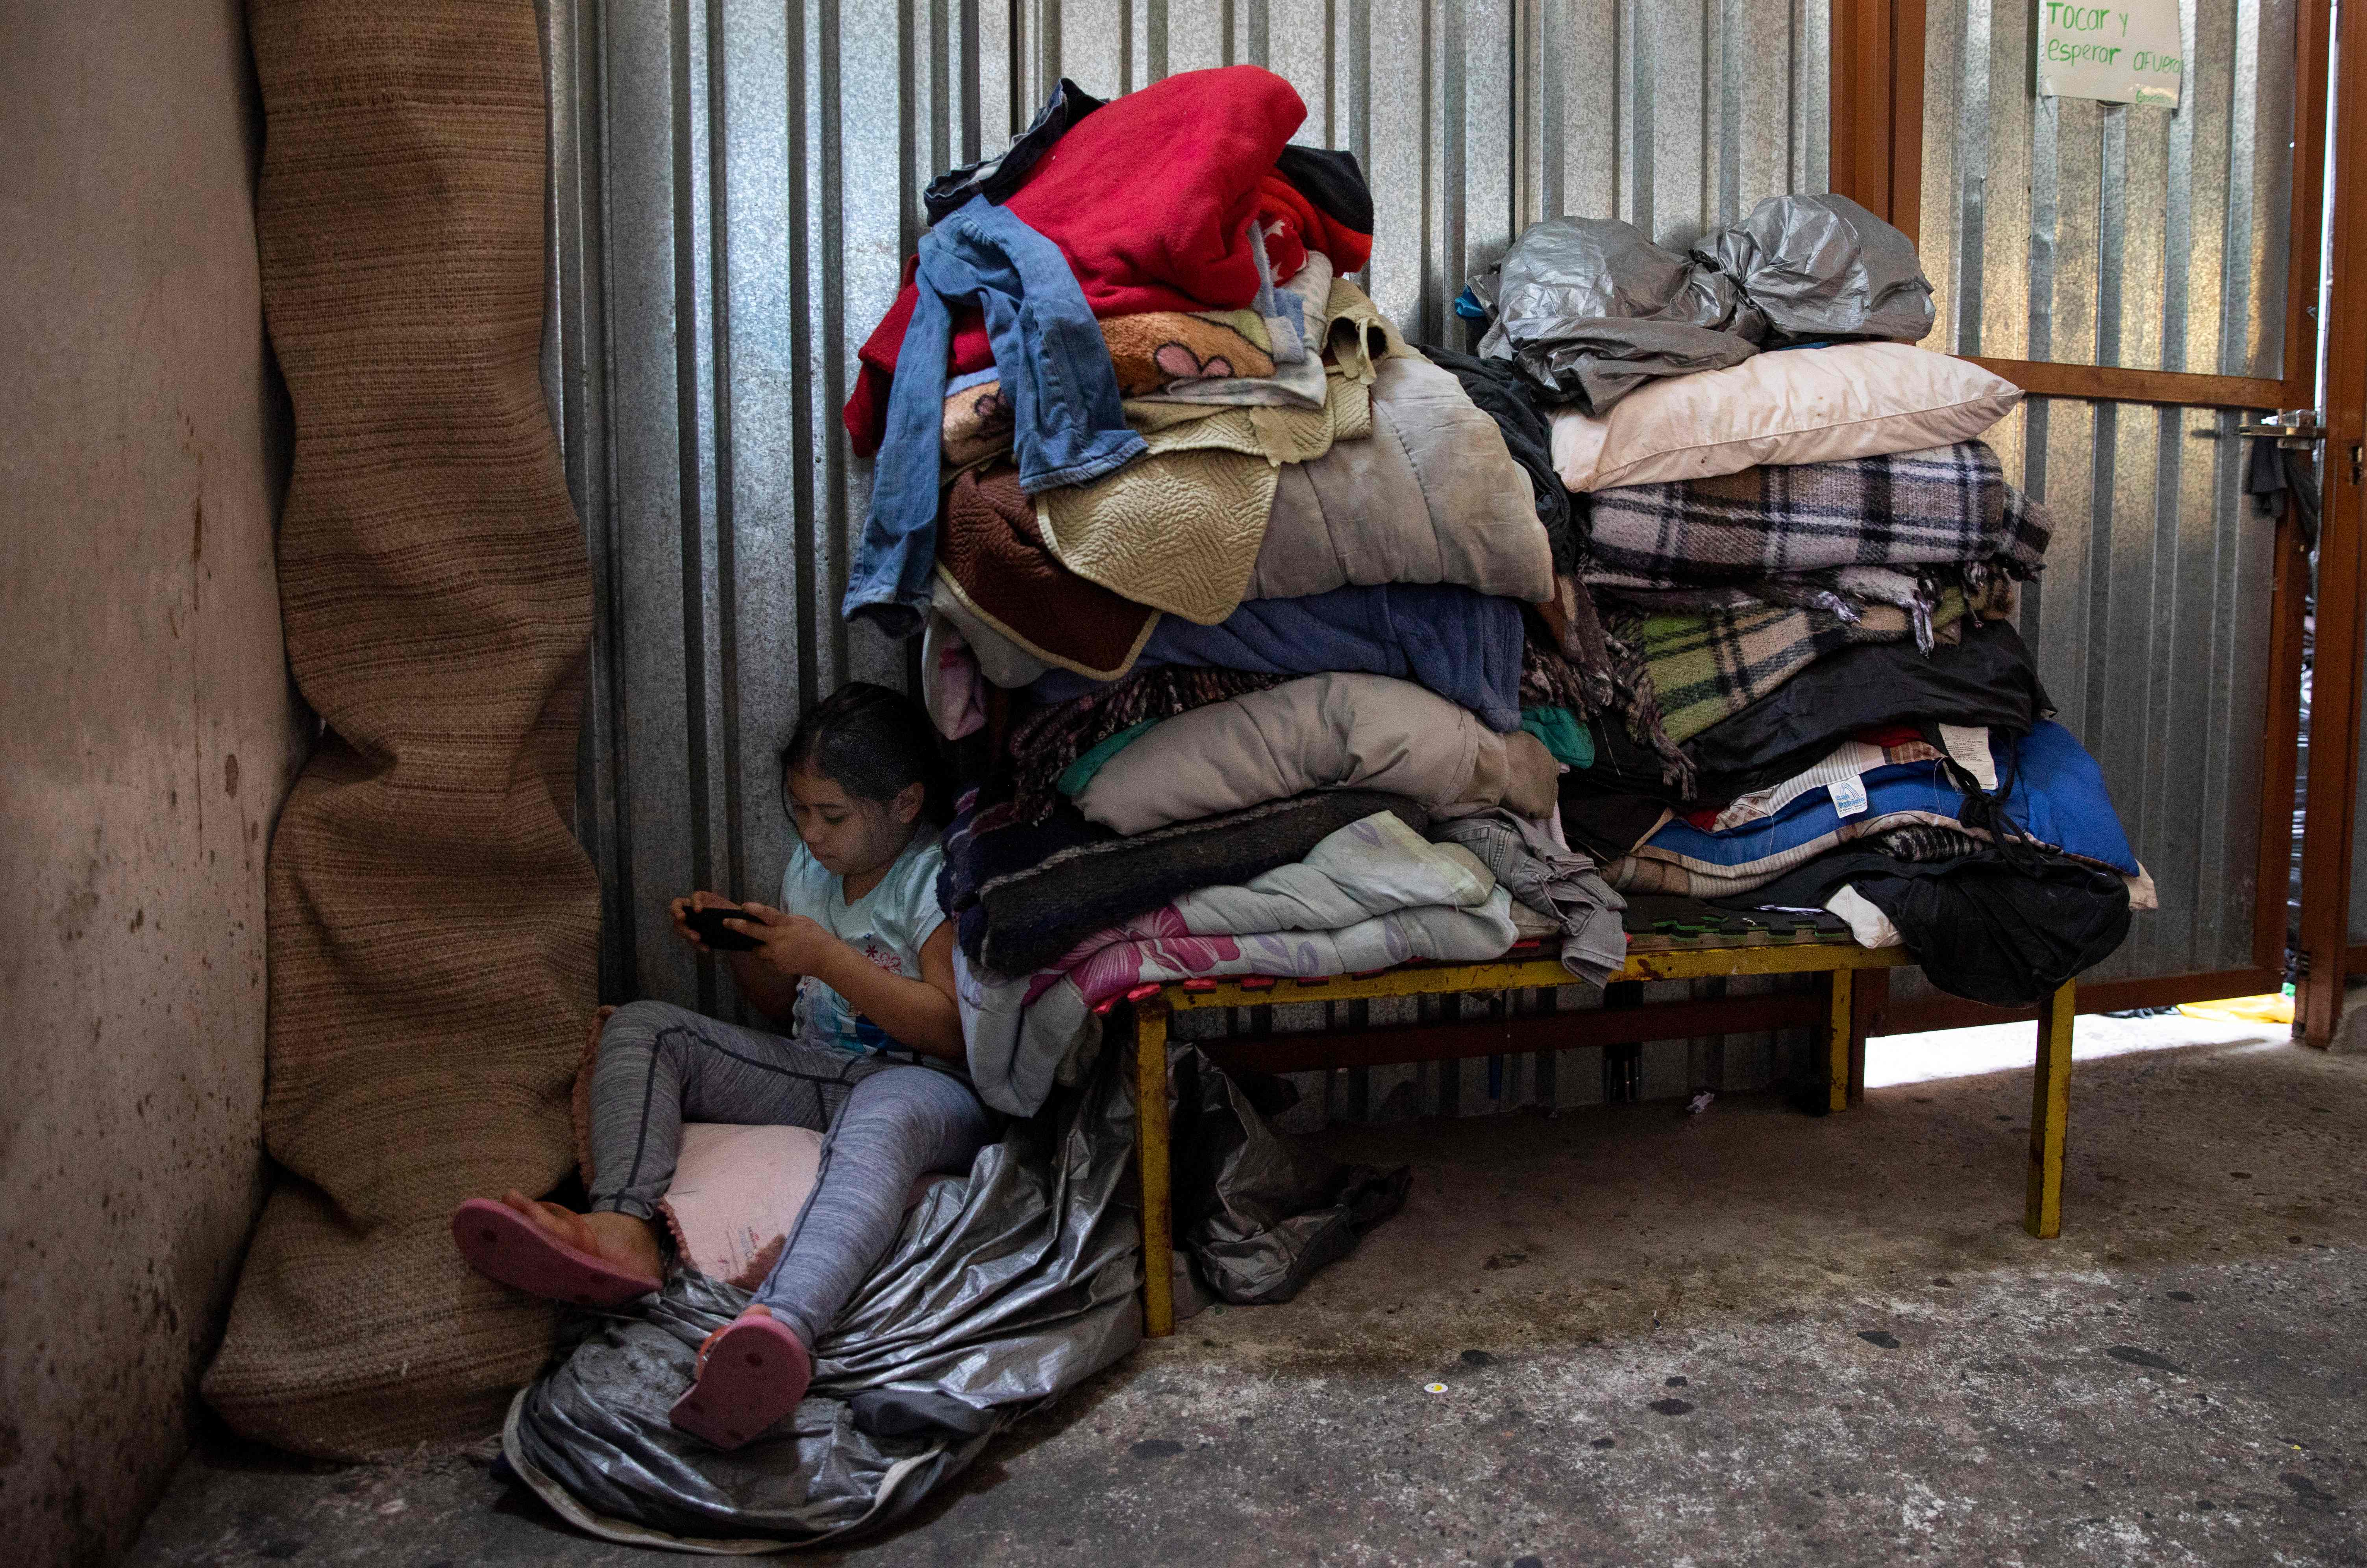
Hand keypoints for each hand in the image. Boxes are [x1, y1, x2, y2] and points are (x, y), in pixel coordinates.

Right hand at [669, 890, 739, 949]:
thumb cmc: (735, 918)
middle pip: (677, 909)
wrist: (738, 931)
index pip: (695, 896)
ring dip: (686, 933)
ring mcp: (691, 922)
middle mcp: (693, 909)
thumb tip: (728, 918)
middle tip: (690, 928)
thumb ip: (731, 911)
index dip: (694, 901)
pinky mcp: (694, 934)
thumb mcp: (734, 911)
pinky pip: (690, 940)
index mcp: (704, 900)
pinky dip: (696, 945)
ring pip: (680, 926)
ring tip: (698, 939)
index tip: (698, 910)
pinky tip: (706, 948)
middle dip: (679, 917)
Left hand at [720, 902, 842, 980]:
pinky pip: (767, 960)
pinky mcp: (777, 966)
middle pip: (752, 931)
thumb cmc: (815, 936)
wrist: (825, 958)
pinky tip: (783, 955)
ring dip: (760, 947)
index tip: (743, 906)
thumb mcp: (801, 921)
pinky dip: (771, 957)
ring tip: (771, 945)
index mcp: (785, 924)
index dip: (753, 909)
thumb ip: (784, 920)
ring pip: (757, 950)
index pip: (765, 914)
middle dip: (737, 925)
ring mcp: (776, 954)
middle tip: (726, 923)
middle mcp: (777, 938)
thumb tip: (769, 921)